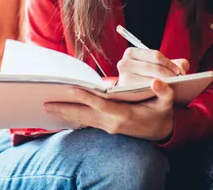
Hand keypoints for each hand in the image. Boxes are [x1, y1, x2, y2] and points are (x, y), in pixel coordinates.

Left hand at [44, 79, 174, 140]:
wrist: (161, 131)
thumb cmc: (162, 114)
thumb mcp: (167, 103)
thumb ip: (164, 92)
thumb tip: (158, 81)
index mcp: (124, 115)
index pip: (100, 105)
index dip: (85, 97)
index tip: (70, 89)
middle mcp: (112, 123)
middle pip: (84, 115)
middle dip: (64, 109)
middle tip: (45, 103)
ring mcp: (108, 126)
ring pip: (81, 120)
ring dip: (64, 113)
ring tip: (46, 107)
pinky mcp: (106, 127)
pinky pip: (85, 122)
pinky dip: (72, 116)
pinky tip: (60, 112)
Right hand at [117, 48, 189, 86]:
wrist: (137, 99)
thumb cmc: (151, 79)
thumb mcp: (163, 68)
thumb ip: (176, 65)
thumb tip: (182, 68)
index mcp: (131, 52)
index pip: (156, 56)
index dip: (170, 64)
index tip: (180, 72)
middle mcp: (124, 63)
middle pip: (154, 68)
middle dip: (169, 75)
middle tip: (180, 81)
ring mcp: (123, 77)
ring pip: (150, 79)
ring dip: (165, 84)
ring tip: (174, 86)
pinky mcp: (126, 90)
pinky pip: (146, 90)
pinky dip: (156, 91)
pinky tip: (163, 93)